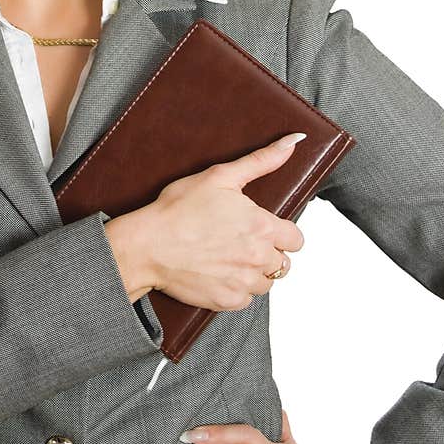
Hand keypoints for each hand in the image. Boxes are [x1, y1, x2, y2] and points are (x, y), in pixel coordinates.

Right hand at [110, 132, 306, 309]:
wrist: (147, 244)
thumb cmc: (178, 209)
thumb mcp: (220, 176)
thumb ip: (261, 161)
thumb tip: (293, 142)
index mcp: (262, 226)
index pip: (296, 239)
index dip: (281, 234)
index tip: (262, 230)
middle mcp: (258, 257)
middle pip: (282, 263)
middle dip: (266, 253)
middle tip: (239, 242)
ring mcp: (243, 282)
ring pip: (266, 283)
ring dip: (253, 273)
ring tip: (227, 258)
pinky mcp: (228, 301)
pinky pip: (245, 300)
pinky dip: (235, 289)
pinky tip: (216, 273)